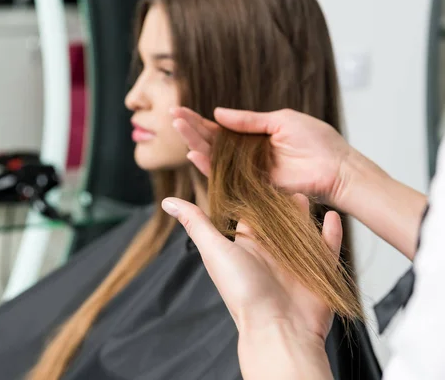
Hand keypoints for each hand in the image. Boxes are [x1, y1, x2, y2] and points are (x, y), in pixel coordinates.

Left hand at [161, 194, 339, 341]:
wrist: (278, 328)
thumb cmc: (243, 291)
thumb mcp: (215, 250)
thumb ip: (196, 223)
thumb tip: (168, 201)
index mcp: (246, 246)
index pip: (248, 215)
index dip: (250, 196)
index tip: (253, 172)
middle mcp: (270, 253)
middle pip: (277, 220)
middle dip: (280, 202)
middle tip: (285, 178)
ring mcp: (295, 262)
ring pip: (302, 231)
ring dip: (303, 214)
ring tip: (306, 192)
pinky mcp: (318, 271)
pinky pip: (327, 247)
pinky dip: (330, 232)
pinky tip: (332, 215)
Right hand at [171, 107, 352, 206]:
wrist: (336, 168)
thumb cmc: (317, 141)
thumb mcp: (281, 120)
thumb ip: (248, 120)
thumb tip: (217, 112)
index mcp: (253, 134)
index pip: (219, 127)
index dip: (199, 119)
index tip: (179, 110)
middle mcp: (245, 153)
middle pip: (212, 141)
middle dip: (191, 129)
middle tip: (172, 116)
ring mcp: (246, 170)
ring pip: (214, 157)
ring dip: (194, 143)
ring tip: (178, 129)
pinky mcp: (251, 185)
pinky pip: (225, 176)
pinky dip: (208, 167)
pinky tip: (193, 155)